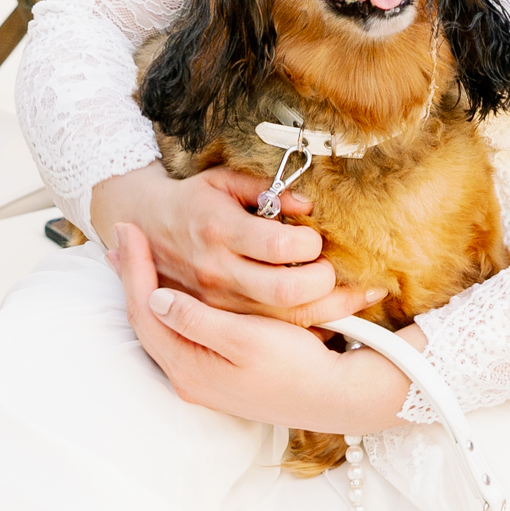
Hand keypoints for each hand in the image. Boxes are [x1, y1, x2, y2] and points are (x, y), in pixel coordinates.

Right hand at [90, 160, 385, 326]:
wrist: (145, 229)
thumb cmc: (193, 200)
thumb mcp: (222, 181)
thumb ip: (264, 189)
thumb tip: (307, 205)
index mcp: (221, 230)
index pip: (279, 246)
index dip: (309, 244)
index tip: (316, 239)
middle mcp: (219, 271)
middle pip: (286, 291)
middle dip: (324, 281)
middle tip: (335, 267)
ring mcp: (220, 301)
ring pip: (285, 319)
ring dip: (332, 308)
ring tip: (364, 293)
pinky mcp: (222, 318)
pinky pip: (273, 329)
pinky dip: (310, 325)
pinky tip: (337, 314)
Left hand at [109, 222, 419, 431]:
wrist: (332, 398)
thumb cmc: (294, 367)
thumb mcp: (246, 340)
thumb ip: (197, 320)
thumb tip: (156, 298)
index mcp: (190, 367)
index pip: (146, 311)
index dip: (134, 269)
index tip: (127, 231)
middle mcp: (189, 376)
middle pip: (147, 319)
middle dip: (133, 276)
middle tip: (122, 238)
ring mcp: (202, 376)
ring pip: (162, 325)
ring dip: (148, 288)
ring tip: (136, 256)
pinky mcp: (218, 372)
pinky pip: (181, 330)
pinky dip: (170, 302)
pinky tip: (171, 284)